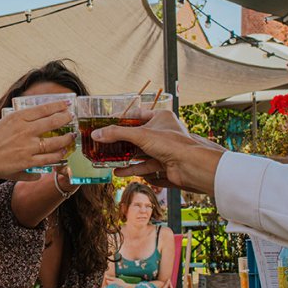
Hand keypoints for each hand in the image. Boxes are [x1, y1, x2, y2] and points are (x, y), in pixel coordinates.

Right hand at [0, 101, 74, 180]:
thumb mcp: (0, 123)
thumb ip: (16, 123)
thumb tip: (29, 123)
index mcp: (17, 118)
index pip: (43, 109)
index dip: (58, 105)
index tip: (67, 103)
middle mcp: (24, 131)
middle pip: (52, 122)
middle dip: (65, 119)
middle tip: (72, 117)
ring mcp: (27, 147)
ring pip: (54, 142)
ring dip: (65, 139)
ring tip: (71, 137)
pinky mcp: (27, 162)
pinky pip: (47, 159)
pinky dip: (57, 156)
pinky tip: (62, 154)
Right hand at [92, 111, 222, 194]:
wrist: (190, 166)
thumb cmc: (172, 144)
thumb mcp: (140, 135)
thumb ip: (117, 134)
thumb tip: (97, 134)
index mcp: (160, 117)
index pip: (137, 115)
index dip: (121, 119)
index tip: (107, 124)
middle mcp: (162, 131)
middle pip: (136, 134)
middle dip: (121, 141)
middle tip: (105, 143)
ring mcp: (163, 148)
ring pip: (139, 151)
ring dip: (124, 156)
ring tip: (108, 159)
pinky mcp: (163, 163)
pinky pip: (144, 164)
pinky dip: (132, 168)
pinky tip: (119, 172)